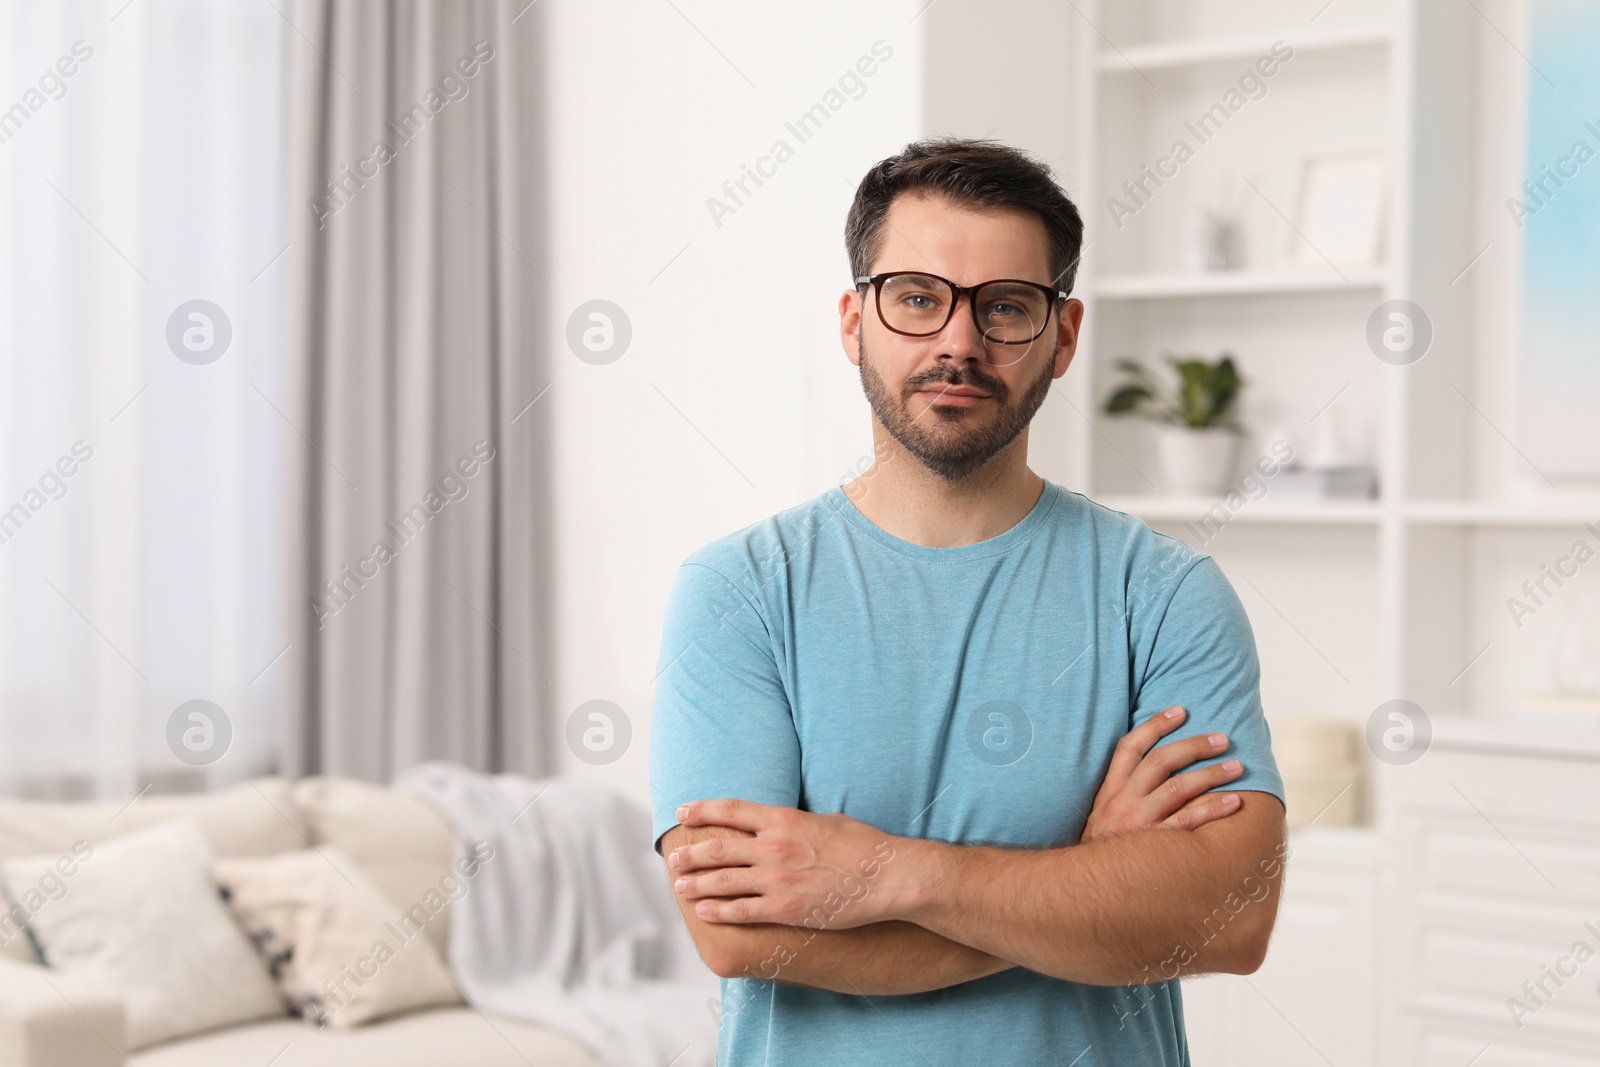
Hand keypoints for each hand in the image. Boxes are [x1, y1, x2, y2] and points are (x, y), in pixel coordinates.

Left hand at [668, 799, 903, 926]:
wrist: (887, 877)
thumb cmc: (863, 846)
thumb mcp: (825, 820)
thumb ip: (795, 822)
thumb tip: (779, 822)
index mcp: (783, 819)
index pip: (730, 810)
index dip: (702, 810)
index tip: (682, 813)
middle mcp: (774, 847)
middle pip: (718, 847)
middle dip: (690, 854)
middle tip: (674, 859)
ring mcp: (777, 879)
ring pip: (723, 880)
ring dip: (696, 884)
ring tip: (680, 887)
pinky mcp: (785, 909)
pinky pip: (742, 911)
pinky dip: (719, 911)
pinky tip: (705, 912)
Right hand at [1083, 706, 1244, 842]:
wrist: (1083, 893)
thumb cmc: (1103, 856)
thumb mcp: (1102, 820)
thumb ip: (1122, 797)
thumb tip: (1154, 775)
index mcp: (1109, 792)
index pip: (1129, 748)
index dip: (1155, 725)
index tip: (1180, 710)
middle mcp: (1122, 803)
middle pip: (1160, 761)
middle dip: (1194, 745)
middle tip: (1222, 738)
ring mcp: (1138, 824)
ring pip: (1178, 787)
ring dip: (1211, 773)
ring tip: (1237, 766)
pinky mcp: (1153, 846)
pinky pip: (1188, 822)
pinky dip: (1212, 809)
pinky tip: (1233, 802)